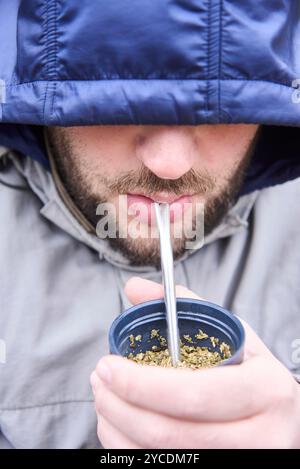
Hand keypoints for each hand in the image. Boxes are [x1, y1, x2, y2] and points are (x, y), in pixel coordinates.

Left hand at [91, 277, 299, 448]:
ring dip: (117, 427)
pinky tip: (118, 424)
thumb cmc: (253, 373)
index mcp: (265, 389)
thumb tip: (136, 290)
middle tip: (100, 379)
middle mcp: (261, 436)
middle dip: (120, 406)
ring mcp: (241, 463)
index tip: (110, 366)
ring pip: (161, 457)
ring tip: (104, 397)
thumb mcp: (230, 334)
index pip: (194, 393)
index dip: (142, 384)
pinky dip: (127, 447)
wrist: (284, 418)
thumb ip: (183, 307)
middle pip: (171, 434)